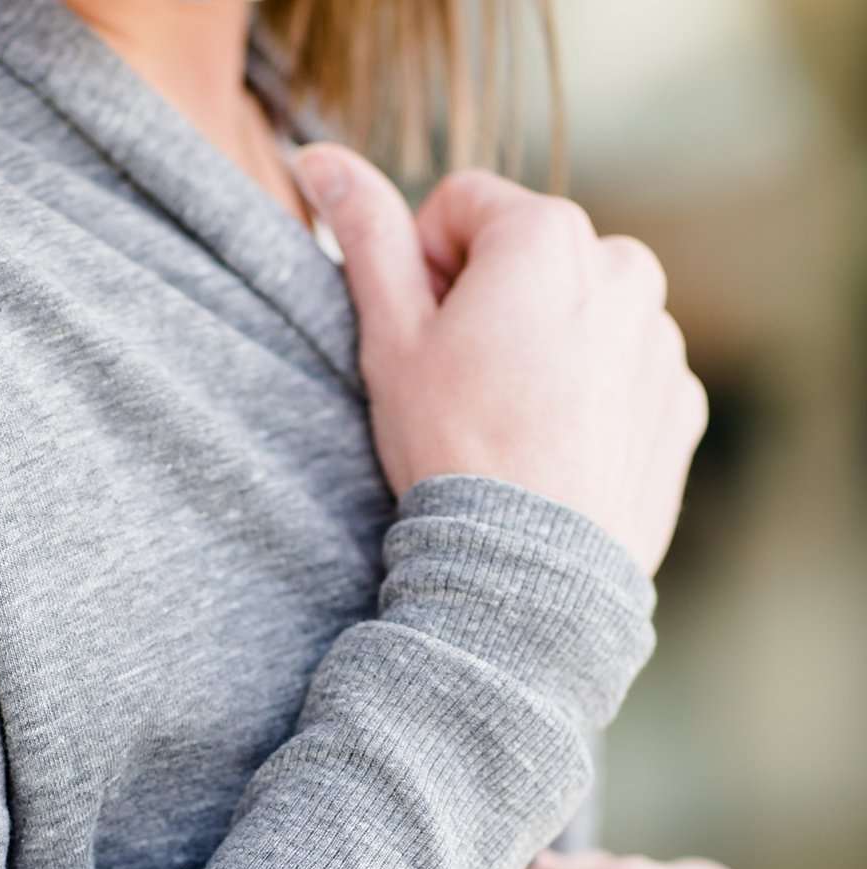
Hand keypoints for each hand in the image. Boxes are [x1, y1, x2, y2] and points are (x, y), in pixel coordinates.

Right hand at [290, 143, 707, 576]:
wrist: (529, 574)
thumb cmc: (453, 451)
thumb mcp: (390, 340)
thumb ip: (365, 237)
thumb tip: (321, 161)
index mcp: (547, 234)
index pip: (462, 206)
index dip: (424, 268)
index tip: (421, 337)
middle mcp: (624, 267)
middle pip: (530, 258)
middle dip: (491, 305)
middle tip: (461, 389)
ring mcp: (661, 339)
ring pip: (581, 315)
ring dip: (544, 349)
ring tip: (509, 427)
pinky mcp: (679, 403)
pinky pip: (624, 376)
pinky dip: (591, 400)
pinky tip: (553, 453)